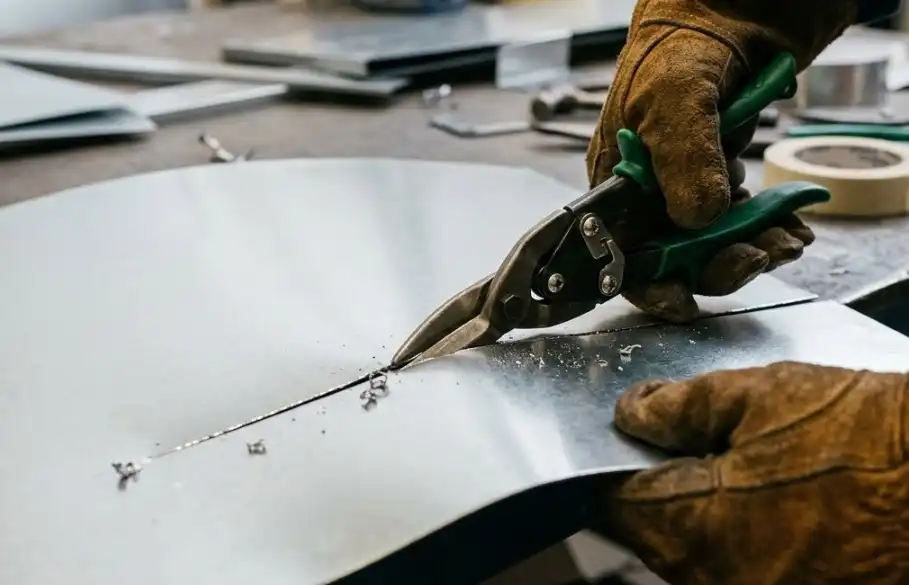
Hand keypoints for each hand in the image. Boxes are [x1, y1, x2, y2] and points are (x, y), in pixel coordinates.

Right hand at [587, 0, 854, 321]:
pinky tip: (789, 228)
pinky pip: (742, 223)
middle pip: (672, 257)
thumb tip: (698, 219)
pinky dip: (768, 231)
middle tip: (751, 259)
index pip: (618, 250)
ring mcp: (686, 189)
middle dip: (712, 267)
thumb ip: (682, 158)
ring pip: (712, 245)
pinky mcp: (722, 182)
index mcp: (615, 181)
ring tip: (782, 242)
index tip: (681, 300)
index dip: (647, 283)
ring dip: (748, 252)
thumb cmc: (679, 47)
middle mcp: (647, 194)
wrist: (733, 13)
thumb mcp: (674, 98)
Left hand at [598, 361, 908, 584]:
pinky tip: (778, 500)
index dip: (616, 464)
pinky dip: (742, 535)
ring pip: (697, 553)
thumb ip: (681, 405)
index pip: (619, 503)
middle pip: (655, 533)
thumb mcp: (762, 395)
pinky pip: (740, 566)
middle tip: (700, 442)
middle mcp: (719, 582)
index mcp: (698, 528)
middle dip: (663, 485)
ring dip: (704, 511)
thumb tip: (634, 411)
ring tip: (753, 467)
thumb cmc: (873, 439)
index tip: (629, 442)